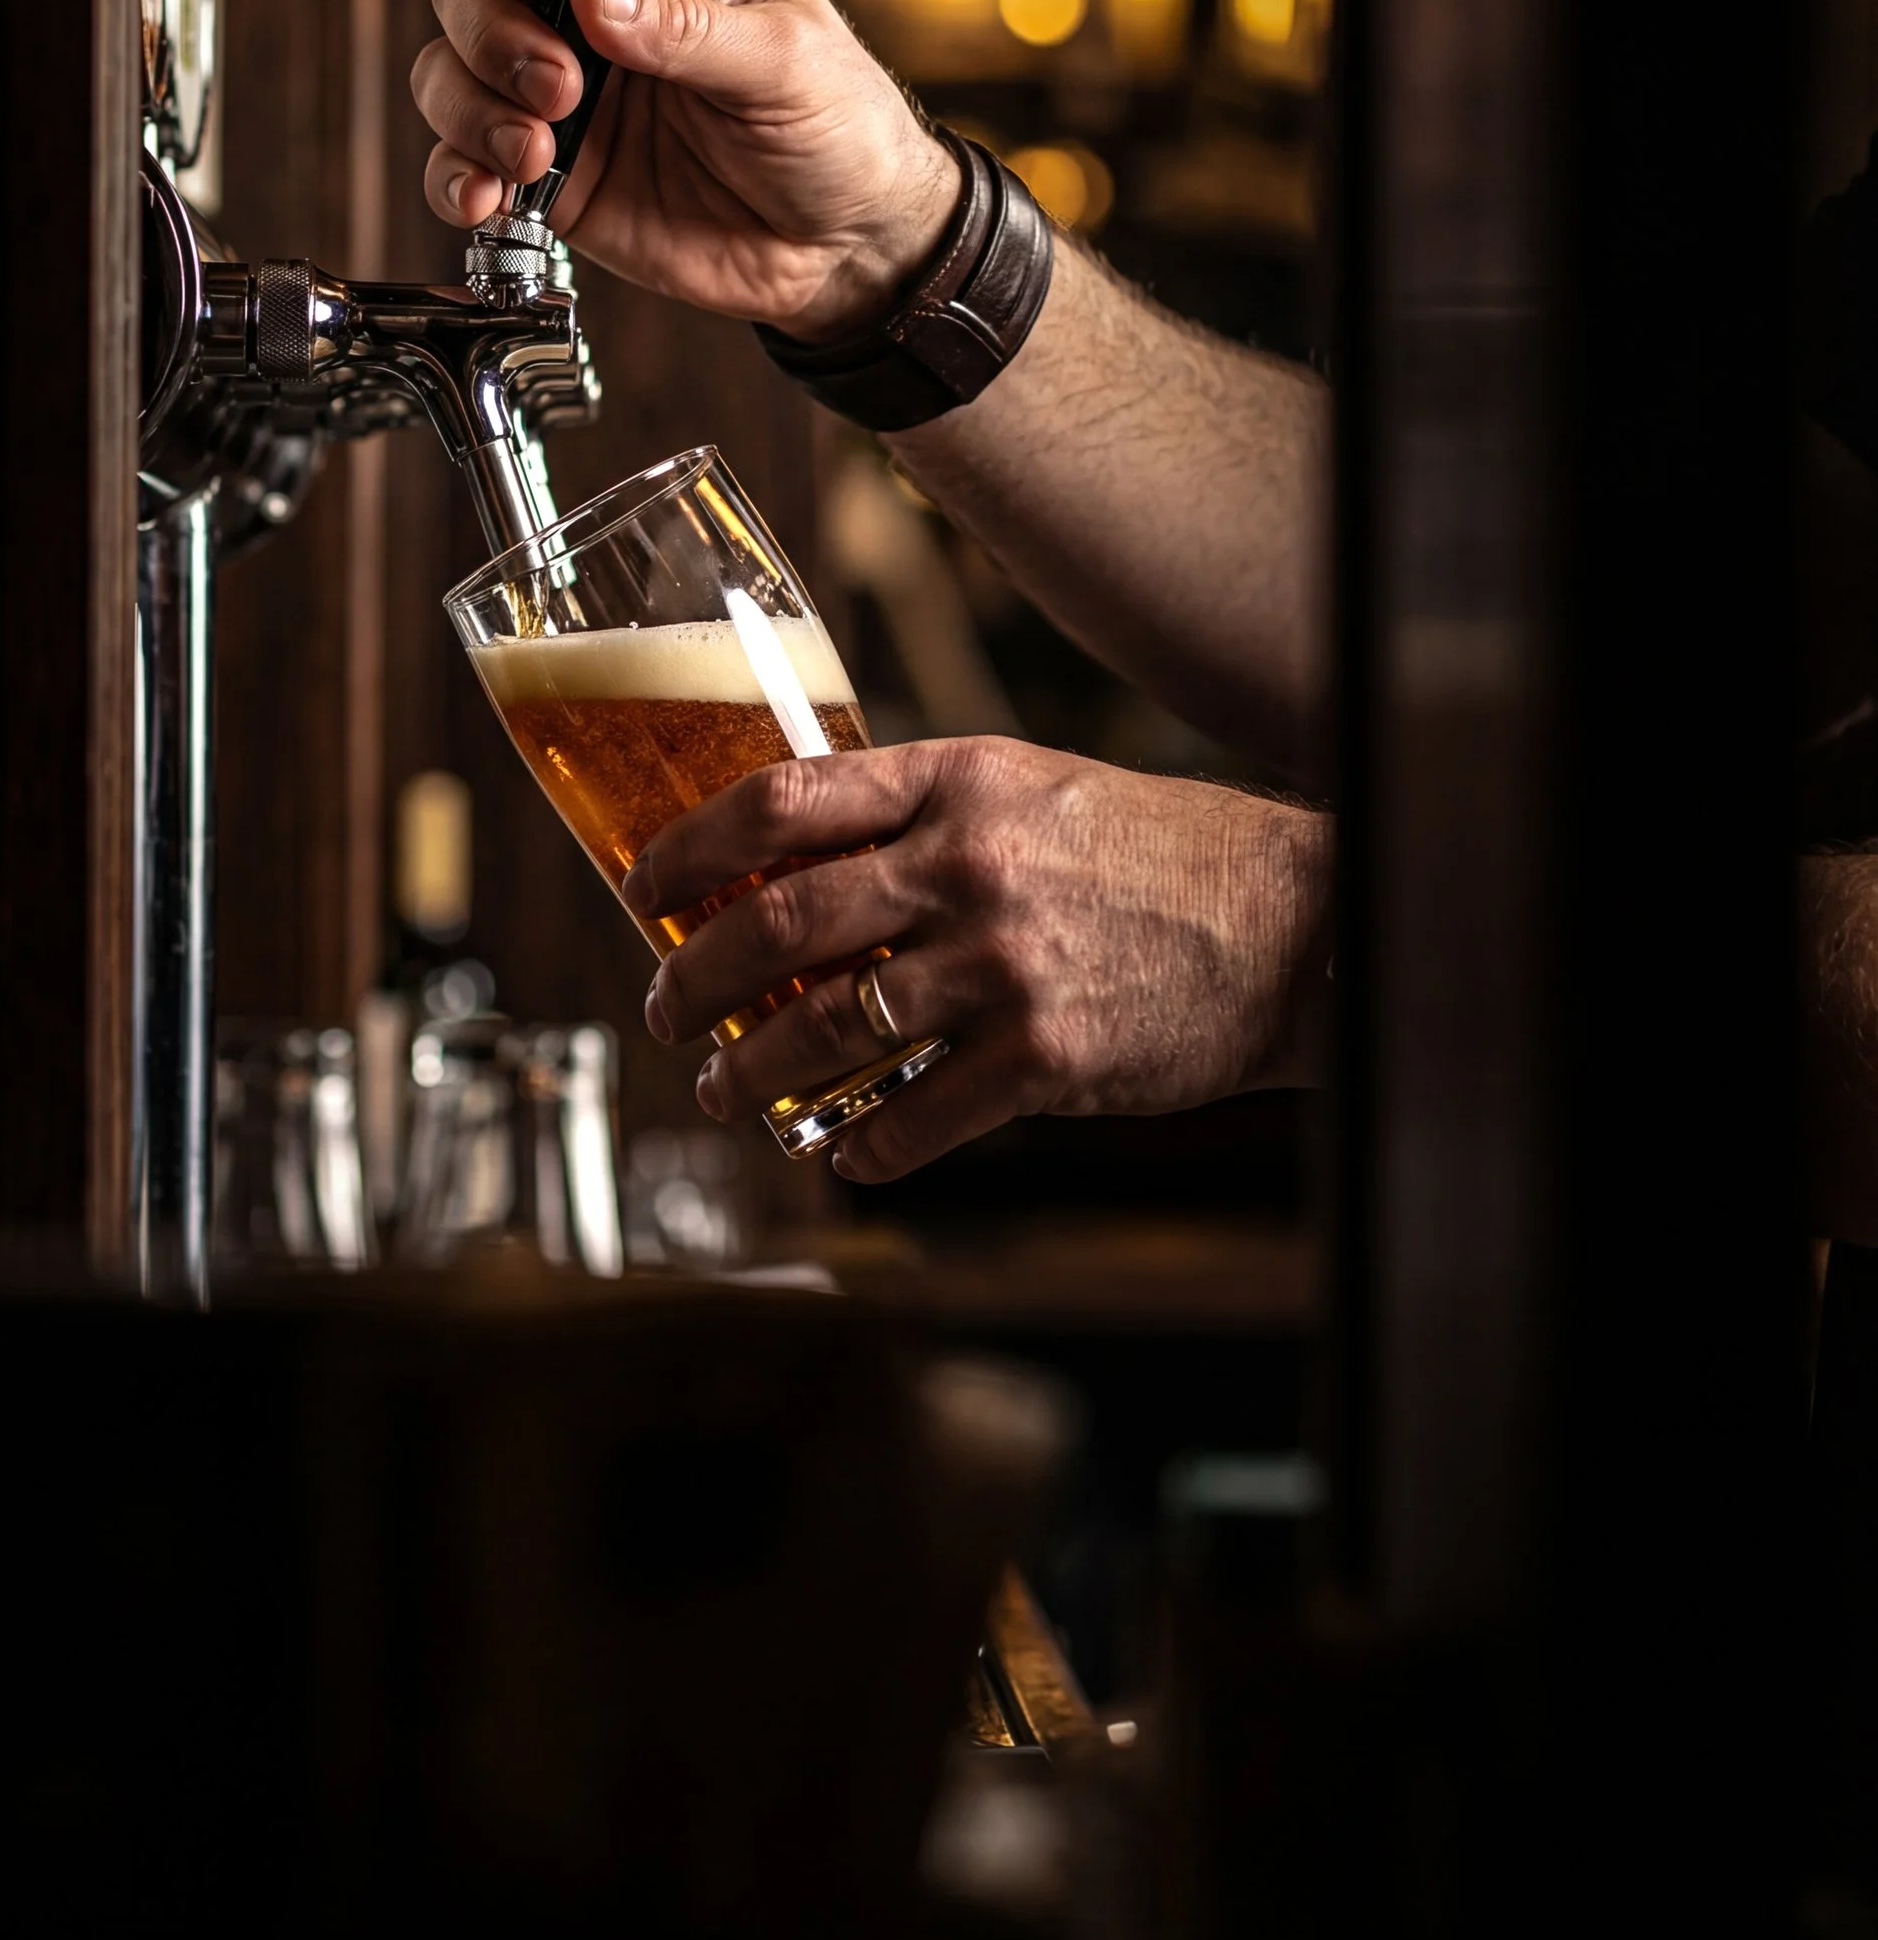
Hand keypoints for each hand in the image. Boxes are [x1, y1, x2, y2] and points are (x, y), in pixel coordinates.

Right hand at [412, 0, 959, 338]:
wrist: (847, 247)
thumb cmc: (840, 127)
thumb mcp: (785, 63)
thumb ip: (688, 29)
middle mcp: (595, 11)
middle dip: (492, 28)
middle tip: (561, 88)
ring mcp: (564, 94)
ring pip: (451, 65)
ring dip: (471, 104)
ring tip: (536, 155)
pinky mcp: (552, 175)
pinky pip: (461, 160)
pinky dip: (454, 175)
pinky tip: (488, 198)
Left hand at [620, 739, 1331, 1180]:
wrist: (1291, 924)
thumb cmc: (1152, 853)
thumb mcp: (1030, 789)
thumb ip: (922, 817)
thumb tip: (796, 865)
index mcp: (957, 783)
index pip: (783, 799)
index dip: (692, 848)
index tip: (648, 890)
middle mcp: (969, 865)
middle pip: (779, 921)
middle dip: (696, 979)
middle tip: (664, 1011)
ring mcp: (1003, 965)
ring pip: (826, 1029)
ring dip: (752, 1072)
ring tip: (724, 1091)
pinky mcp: (1044, 1057)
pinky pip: (915, 1116)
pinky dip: (861, 1148)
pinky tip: (840, 1157)